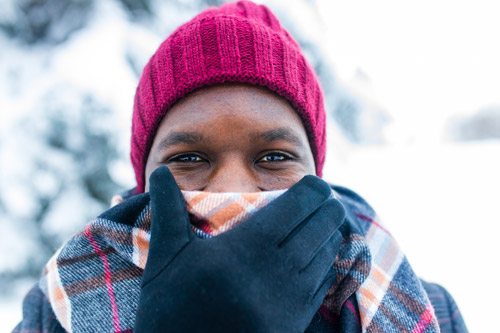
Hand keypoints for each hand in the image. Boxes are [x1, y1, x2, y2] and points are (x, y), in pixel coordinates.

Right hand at [135, 166, 345, 331]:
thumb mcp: (167, 257)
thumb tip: (160, 170)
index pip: (299, 206)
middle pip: (321, 227)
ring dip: (330, 235)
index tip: (313, 182)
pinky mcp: (294, 324)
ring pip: (327, 256)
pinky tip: (322, 259)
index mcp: (248, 248)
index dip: (313, 189)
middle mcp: (278, 271)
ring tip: (327, 223)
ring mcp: (291, 301)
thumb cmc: (170, 310)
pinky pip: (324, 285)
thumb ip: (169, 208)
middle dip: (328, 208)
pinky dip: (328, 265)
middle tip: (325, 198)